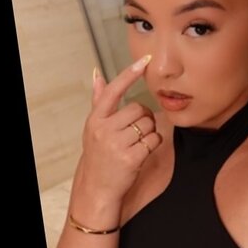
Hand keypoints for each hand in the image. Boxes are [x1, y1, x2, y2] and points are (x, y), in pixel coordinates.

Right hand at [77, 55, 162, 206]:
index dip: (130, 74)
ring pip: (148, 125)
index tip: (146, 60)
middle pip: (138, 109)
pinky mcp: (131, 157)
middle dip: (143, 119)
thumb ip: (98, 100)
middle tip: (135, 132)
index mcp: (96, 119)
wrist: (97, 188)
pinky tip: (142, 152)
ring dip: (149, 133)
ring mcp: (117, 144)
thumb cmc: (98, 155)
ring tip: (136, 143)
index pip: (114, 91)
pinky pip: (154, 140)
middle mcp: (104, 129)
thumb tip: (97, 73)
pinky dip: (153, 145)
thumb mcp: (94, 127)